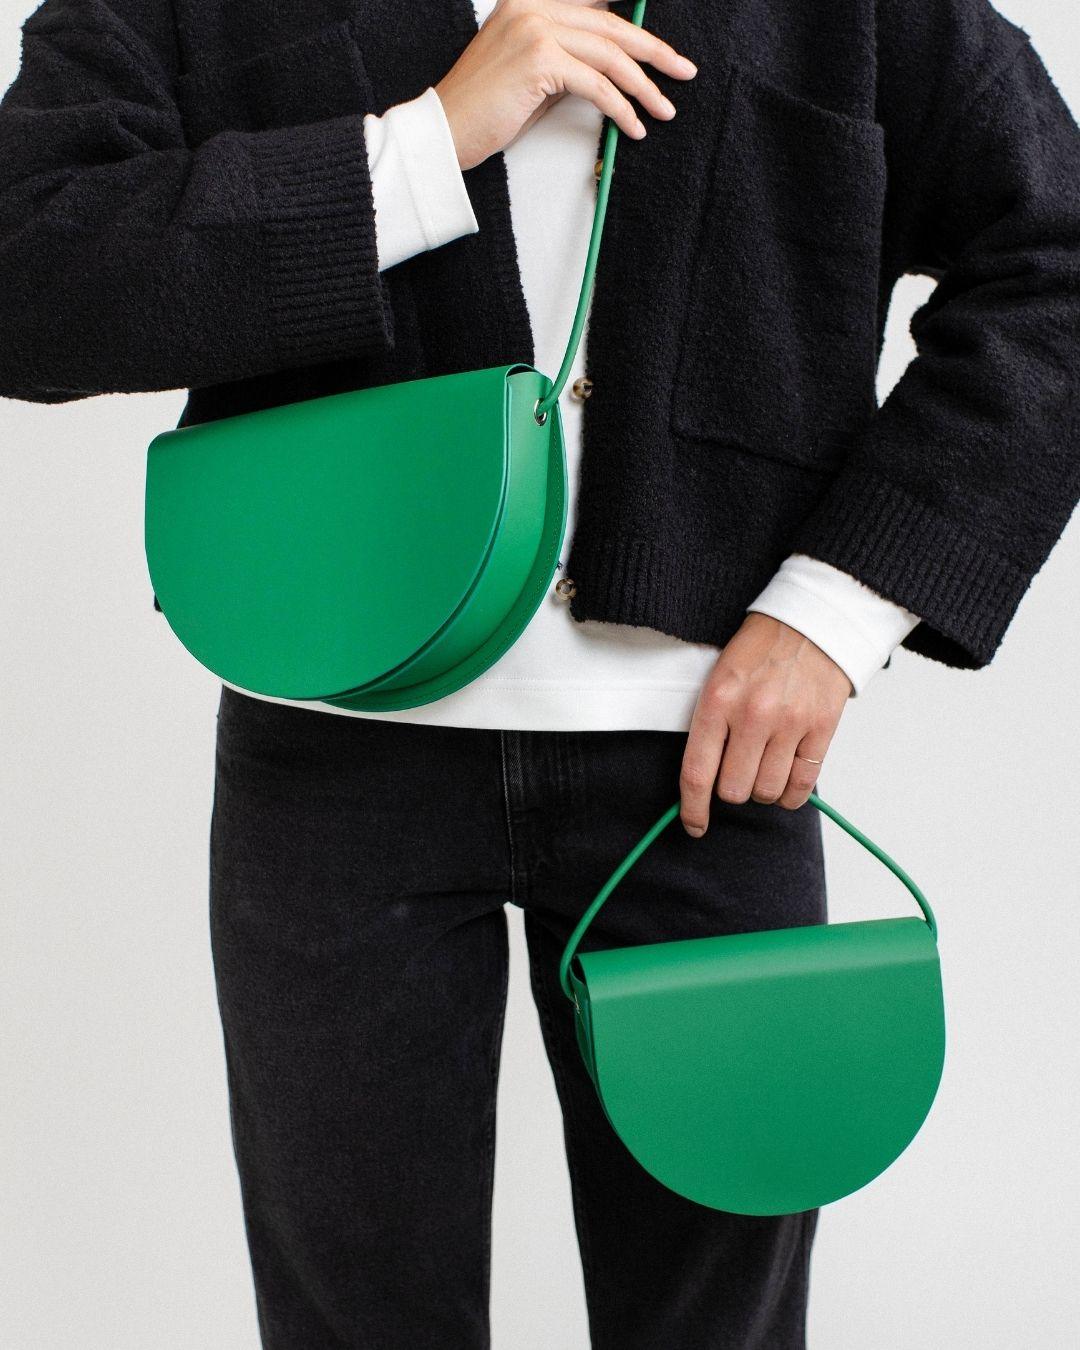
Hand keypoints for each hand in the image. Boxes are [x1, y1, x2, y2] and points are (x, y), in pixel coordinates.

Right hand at [434, 0, 697, 171]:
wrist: (445, 131)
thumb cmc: (486, 109)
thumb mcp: (533, 72)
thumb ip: (568, 57)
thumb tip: (614, 67)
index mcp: (530, 0)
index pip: (597, 5)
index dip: (633, 20)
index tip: (663, 45)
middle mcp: (533, 6)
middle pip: (611, 26)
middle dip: (654, 52)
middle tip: (682, 72)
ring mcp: (535, 28)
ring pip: (609, 56)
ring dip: (643, 87)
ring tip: (663, 110)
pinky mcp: (539, 60)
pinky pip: (596, 84)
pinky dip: (620, 108)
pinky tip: (633, 125)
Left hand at [679, 613, 852, 835]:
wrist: (811, 622)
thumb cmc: (759, 651)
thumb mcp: (719, 677)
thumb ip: (710, 725)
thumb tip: (703, 782)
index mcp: (718, 700)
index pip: (698, 772)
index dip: (693, 808)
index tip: (694, 825)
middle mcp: (753, 715)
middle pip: (734, 790)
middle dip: (732, 789)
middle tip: (737, 769)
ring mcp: (791, 723)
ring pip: (767, 792)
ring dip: (761, 789)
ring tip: (762, 766)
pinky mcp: (822, 728)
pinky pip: (802, 785)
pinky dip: (790, 793)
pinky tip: (785, 779)